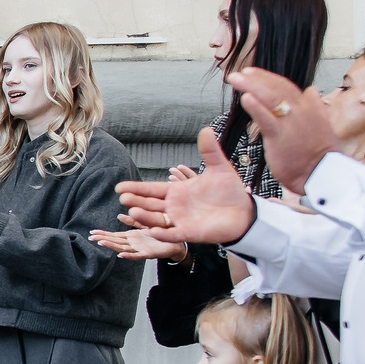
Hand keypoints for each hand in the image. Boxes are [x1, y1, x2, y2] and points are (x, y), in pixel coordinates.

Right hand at [87, 227, 187, 262]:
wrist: (177, 243)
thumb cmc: (161, 234)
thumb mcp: (145, 224)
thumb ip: (133, 220)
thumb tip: (119, 216)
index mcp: (132, 236)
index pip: (114, 235)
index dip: (103, 234)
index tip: (92, 233)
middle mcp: (133, 243)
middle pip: (115, 241)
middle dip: (103, 239)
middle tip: (92, 238)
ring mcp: (140, 249)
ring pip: (123, 248)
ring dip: (112, 246)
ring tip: (102, 243)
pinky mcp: (149, 253)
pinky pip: (138, 255)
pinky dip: (129, 255)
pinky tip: (121, 254)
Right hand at [116, 127, 258, 246]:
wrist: (245, 211)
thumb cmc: (230, 191)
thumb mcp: (219, 168)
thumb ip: (210, 151)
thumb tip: (206, 129)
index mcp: (177, 191)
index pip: (151, 189)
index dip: (136, 188)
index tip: (120, 187)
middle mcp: (174, 207)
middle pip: (149, 204)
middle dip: (136, 201)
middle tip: (123, 198)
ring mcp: (180, 221)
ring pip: (157, 220)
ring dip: (144, 217)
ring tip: (133, 211)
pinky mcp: (189, 233)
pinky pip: (172, 235)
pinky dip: (162, 234)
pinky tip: (153, 230)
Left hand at [231, 66, 337, 193]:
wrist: (321, 173)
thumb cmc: (318, 154)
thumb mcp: (320, 124)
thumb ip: (313, 106)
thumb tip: (311, 90)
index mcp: (309, 106)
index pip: (285, 86)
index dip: (267, 78)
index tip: (252, 73)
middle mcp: (301, 110)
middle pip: (276, 88)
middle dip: (256, 78)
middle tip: (239, 74)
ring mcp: (290, 122)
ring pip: (270, 98)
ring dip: (251, 85)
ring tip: (235, 79)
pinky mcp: (280, 136)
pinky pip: (266, 118)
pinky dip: (255, 107)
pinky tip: (245, 98)